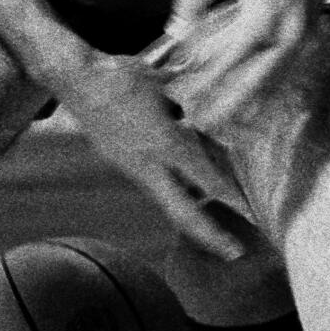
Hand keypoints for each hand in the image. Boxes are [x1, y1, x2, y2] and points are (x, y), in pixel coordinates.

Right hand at [62, 52, 255, 261]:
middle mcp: (148, 164)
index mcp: (164, 143)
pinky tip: (192, 193)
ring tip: (218, 230)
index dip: (231, 199)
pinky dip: (177, 193)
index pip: (205, 179)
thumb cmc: (124, 75)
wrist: (76, 80)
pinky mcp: (122, 164)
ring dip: (193, 216)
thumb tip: (222, 97)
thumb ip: (193, 97)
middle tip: (235, 254)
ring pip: (169, 202)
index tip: (253, 215)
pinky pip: (155, 187)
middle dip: (210, 236)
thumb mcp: (166, 83)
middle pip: (183, 212)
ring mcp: (132, 168)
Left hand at [148, 0, 327, 139]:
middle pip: (253, 87)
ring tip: (219, 120)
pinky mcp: (307, 41)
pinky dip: (262, 89)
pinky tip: (246, 100)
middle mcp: (287, 37)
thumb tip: (177, 30)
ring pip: (271, 86)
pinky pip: (282, 74)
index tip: (184, 100)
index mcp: (264, 19)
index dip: (205, 85)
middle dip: (225, 109)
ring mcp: (302, 42)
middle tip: (200, 124)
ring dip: (245, 103)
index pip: (228, 64)